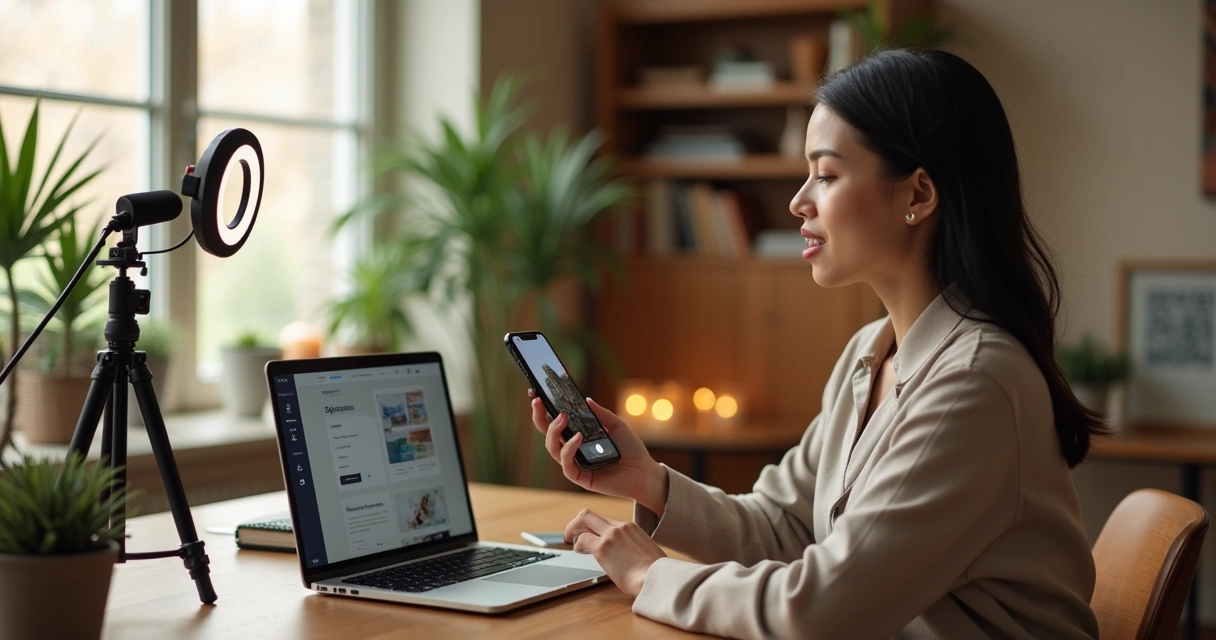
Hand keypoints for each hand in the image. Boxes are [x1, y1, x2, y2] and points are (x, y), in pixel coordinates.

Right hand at [529, 390, 667, 513]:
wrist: (645, 472)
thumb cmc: (632, 450)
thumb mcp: (617, 426)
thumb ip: (601, 414)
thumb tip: (586, 399)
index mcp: (579, 437)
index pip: (556, 423)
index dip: (544, 411)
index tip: (537, 395)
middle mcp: (573, 450)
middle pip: (548, 435)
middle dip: (539, 417)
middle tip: (538, 401)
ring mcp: (575, 464)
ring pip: (553, 449)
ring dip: (554, 431)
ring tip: (562, 417)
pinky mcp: (580, 478)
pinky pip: (567, 465)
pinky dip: (569, 449)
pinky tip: (578, 437)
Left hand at [565, 509, 665, 597]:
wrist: (657, 578)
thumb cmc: (655, 573)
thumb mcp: (646, 552)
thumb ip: (634, 548)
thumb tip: (628, 557)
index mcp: (631, 528)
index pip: (605, 521)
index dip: (594, 528)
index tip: (590, 536)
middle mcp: (620, 527)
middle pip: (590, 514)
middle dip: (577, 522)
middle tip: (571, 533)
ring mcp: (611, 535)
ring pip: (584, 519)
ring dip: (572, 530)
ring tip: (570, 540)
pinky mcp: (603, 548)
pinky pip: (583, 539)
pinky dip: (577, 545)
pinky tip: (578, 552)